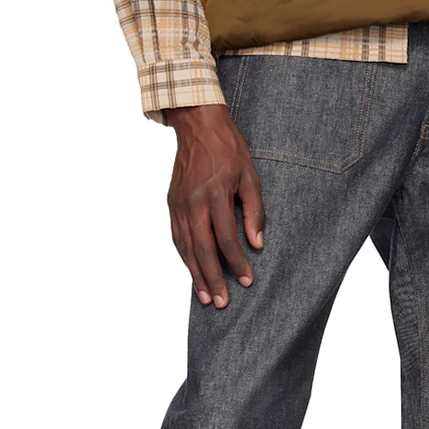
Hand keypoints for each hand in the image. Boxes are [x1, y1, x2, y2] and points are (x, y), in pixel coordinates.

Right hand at [162, 104, 265, 307]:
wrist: (197, 124)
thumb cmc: (229, 148)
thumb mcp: (250, 175)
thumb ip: (254, 211)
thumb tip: (257, 243)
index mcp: (215, 194)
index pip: (226, 238)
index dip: (237, 262)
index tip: (247, 280)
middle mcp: (193, 202)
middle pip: (203, 249)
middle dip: (213, 278)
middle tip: (222, 303)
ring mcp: (179, 204)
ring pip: (186, 247)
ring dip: (195, 274)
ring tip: (205, 297)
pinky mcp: (172, 203)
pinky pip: (177, 236)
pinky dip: (184, 256)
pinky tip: (193, 271)